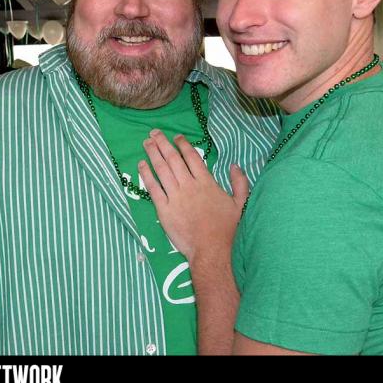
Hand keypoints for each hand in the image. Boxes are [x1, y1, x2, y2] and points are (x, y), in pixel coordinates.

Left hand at [139, 130, 248, 262]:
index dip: (183, 145)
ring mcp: (175, 197)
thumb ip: (240, 183)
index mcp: (206, 183)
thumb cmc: (228, 229)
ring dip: (153, 154)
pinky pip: (153, 189)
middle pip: (173, 159)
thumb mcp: (241, 203)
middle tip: (154, 132)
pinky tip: (141, 165)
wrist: (212, 250)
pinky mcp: (164, 210)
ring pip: (161, 170)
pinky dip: (146, 175)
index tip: (176, 137)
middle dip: (163, 143)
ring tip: (146, 142)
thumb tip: (235, 165)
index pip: (192, 157)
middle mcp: (189, 186)